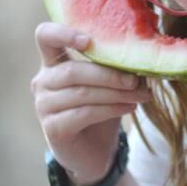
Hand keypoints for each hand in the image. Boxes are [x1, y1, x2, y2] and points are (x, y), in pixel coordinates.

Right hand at [31, 22, 152, 185]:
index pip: (45, 36)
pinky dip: (111, 109)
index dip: (63, 33)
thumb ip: (117, 68)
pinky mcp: (52, 128)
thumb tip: (143, 55)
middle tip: (136, 80)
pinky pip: (84, 113)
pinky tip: (129, 107)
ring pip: (82, 93)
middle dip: (110, 75)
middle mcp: (43, 81)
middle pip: (73, 70)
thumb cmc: (102, 110)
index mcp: (53, 63)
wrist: (96, 151)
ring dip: (116, 93)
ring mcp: (44, 106)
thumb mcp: (109, 85)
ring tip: (141, 94)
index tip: (89, 40)